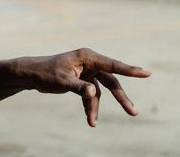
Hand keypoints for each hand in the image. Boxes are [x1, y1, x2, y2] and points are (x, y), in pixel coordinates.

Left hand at [13, 48, 151, 126]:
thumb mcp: (61, 81)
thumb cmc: (45, 74)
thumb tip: (93, 93)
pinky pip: (91, 95)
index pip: (112, 65)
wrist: (32, 75)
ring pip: (102, 91)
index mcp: (87, 57)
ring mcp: (87, 72)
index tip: (147, 73)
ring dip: (97, 107)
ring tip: (92, 123)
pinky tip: (88, 119)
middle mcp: (90, 63)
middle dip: (120, 98)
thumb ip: (79, 87)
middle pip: (111, 81)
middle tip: (133, 113)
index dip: (130, 70)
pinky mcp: (82, 81)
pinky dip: (89, 107)